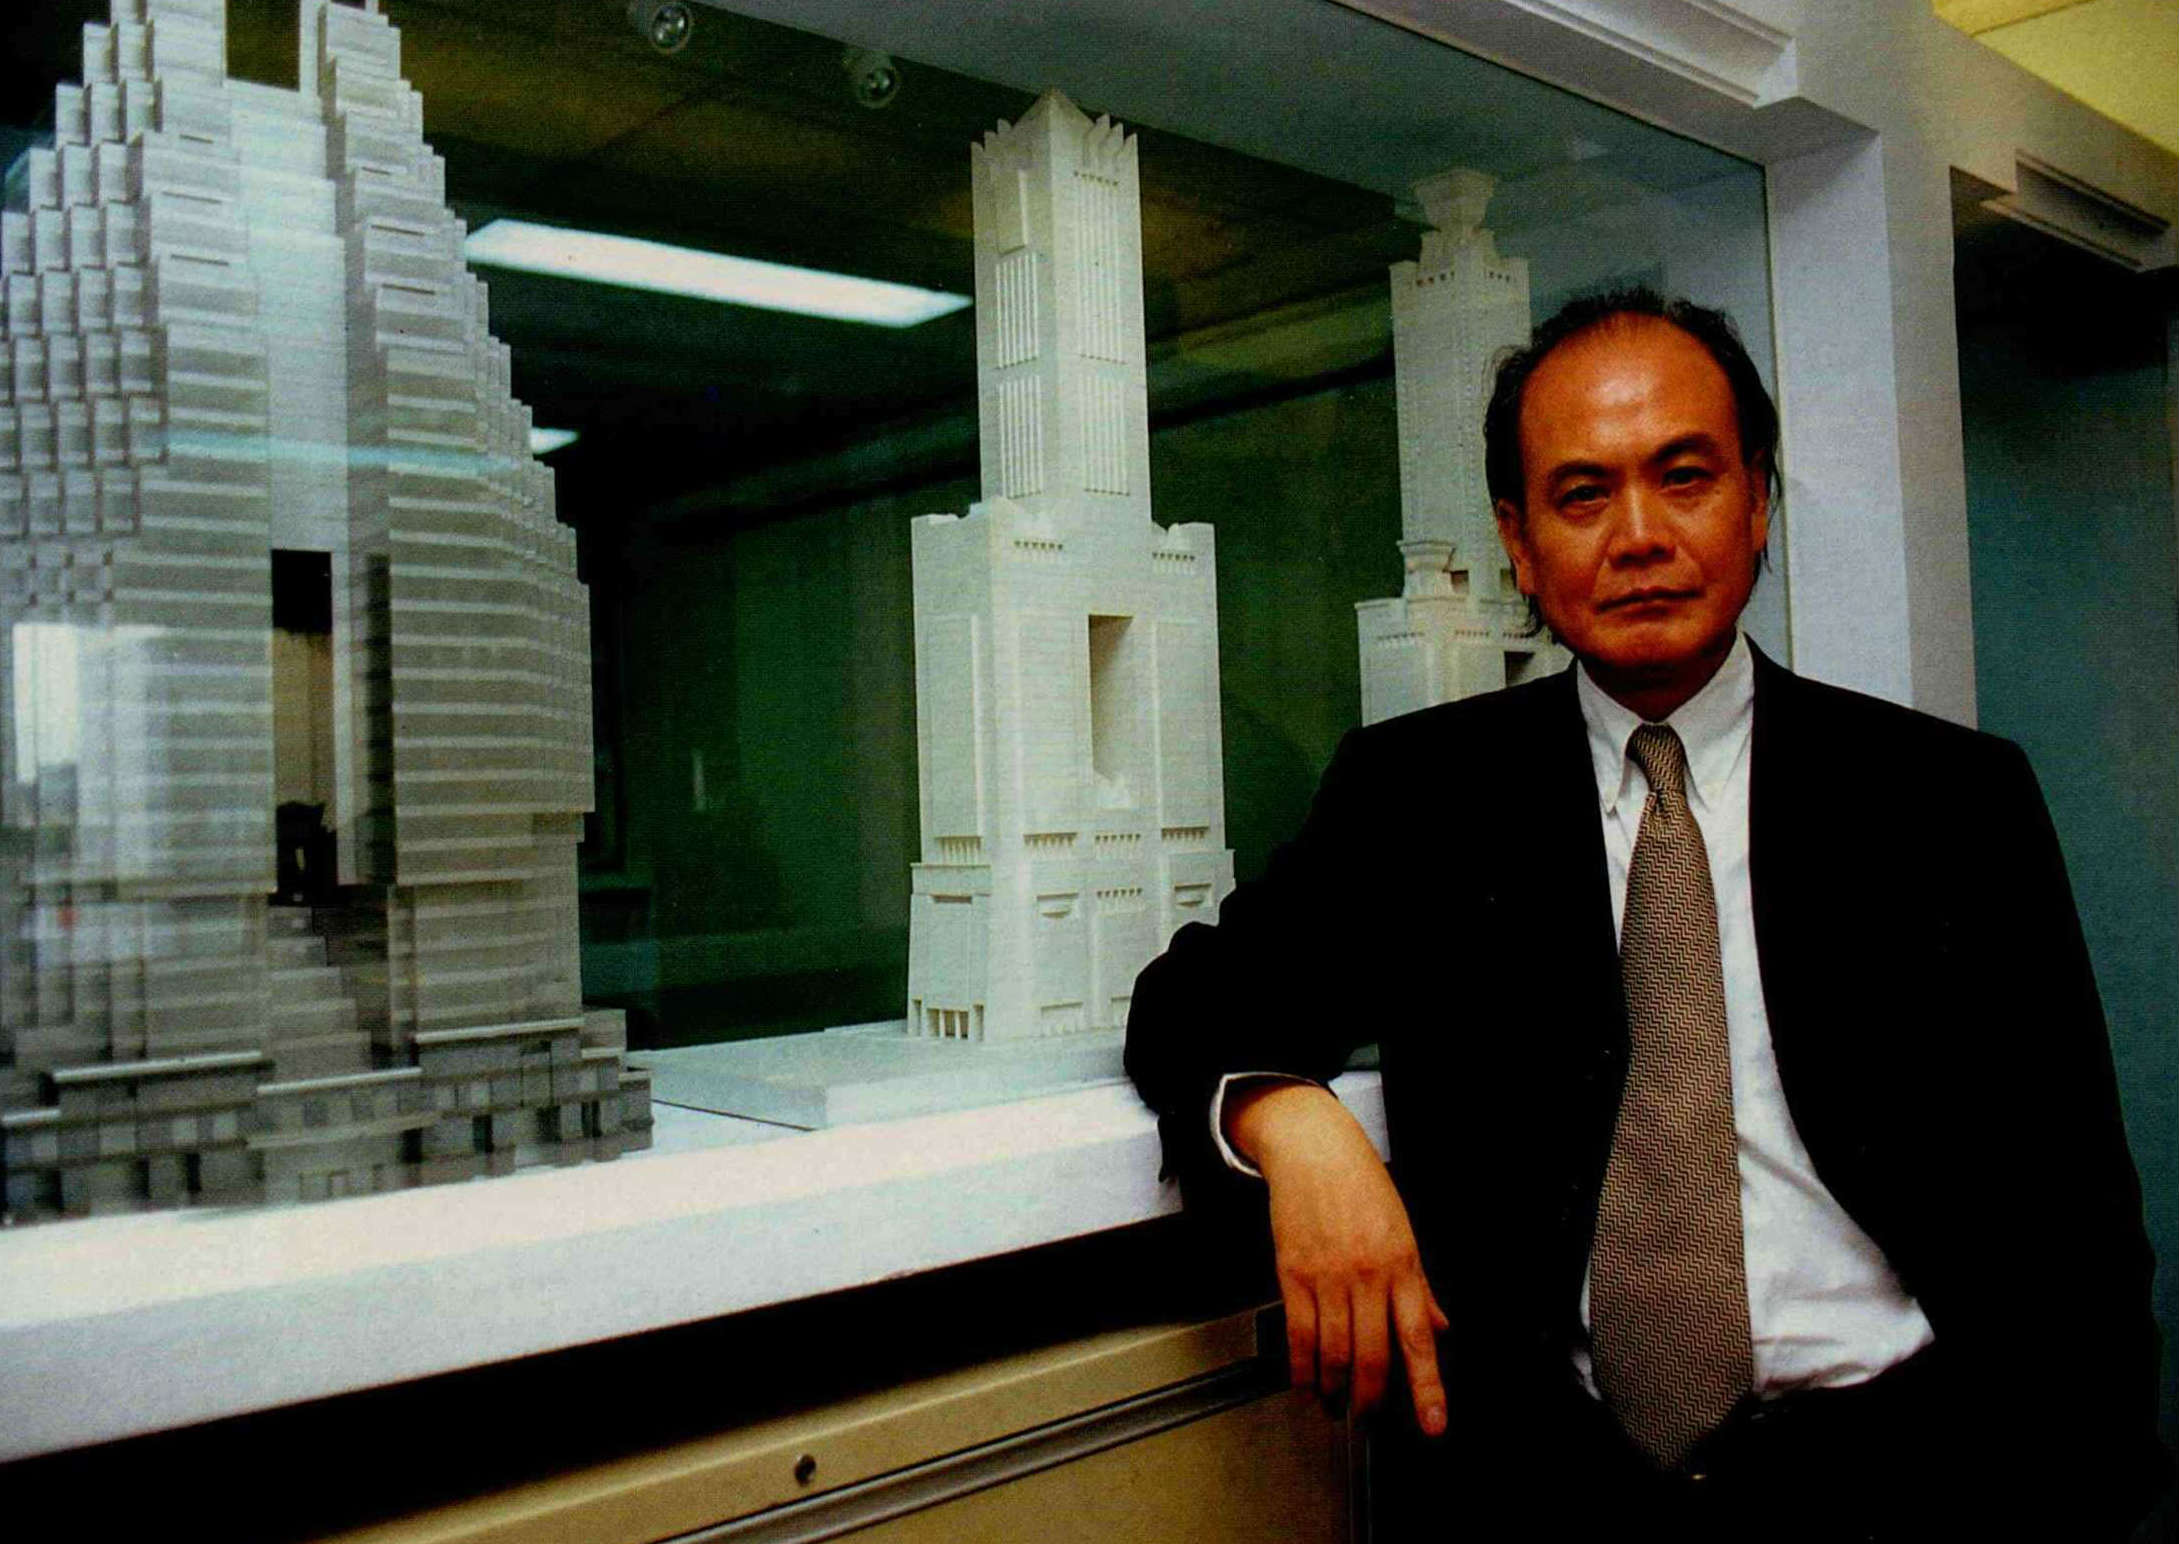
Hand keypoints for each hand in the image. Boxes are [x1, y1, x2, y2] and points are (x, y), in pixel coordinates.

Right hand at [1226, 1081, 1448, 1435]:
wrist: (1314, 1151)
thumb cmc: (1362, 1187)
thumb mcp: (1404, 1233)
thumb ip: (1420, 1288)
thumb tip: (1438, 1328)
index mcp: (1403, 1267)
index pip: (1419, 1339)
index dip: (1428, 1388)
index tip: (1433, 1424)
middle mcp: (1368, 1276)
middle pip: (1372, 1356)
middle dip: (1371, 1400)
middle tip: (1369, 1419)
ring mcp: (1328, 1277)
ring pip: (1333, 1353)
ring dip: (1334, 1389)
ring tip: (1335, 1404)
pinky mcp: (1293, 1274)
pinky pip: (1298, 1334)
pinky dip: (1301, 1367)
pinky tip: (1305, 1381)